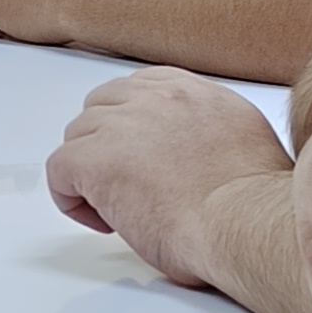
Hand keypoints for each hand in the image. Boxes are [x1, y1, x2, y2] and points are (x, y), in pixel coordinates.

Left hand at [45, 68, 287, 277]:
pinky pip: (58, 170)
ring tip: (119, 209)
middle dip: (106, 144)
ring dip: (90, 171)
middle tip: (126, 186)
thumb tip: (196, 156)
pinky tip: (103, 221)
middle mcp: (157, 98)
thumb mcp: (244, 144)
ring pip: (78, 136)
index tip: (140, 155)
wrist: (245, 223)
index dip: (132, 126)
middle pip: (104, 107)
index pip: (141, 88)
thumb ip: (211, 134)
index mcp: (196, 93)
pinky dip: (71, 199)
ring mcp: (123, 124)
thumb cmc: (253, 206)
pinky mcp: (96, 159)